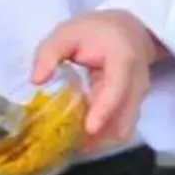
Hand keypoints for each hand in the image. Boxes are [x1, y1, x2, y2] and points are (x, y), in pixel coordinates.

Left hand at [31, 9, 163, 151]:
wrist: (130, 31)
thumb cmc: (96, 30)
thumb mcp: (68, 32)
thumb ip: (50, 52)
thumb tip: (36, 80)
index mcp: (123, 59)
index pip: (117, 87)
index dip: (104, 110)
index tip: (89, 128)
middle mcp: (137, 82)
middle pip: (124, 117)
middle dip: (100, 135)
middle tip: (69, 143)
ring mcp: (138, 97)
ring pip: (124, 128)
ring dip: (100, 139)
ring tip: (72, 142)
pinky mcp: (133, 107)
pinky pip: (120, 127)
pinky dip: (103, 135)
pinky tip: (82, 137)